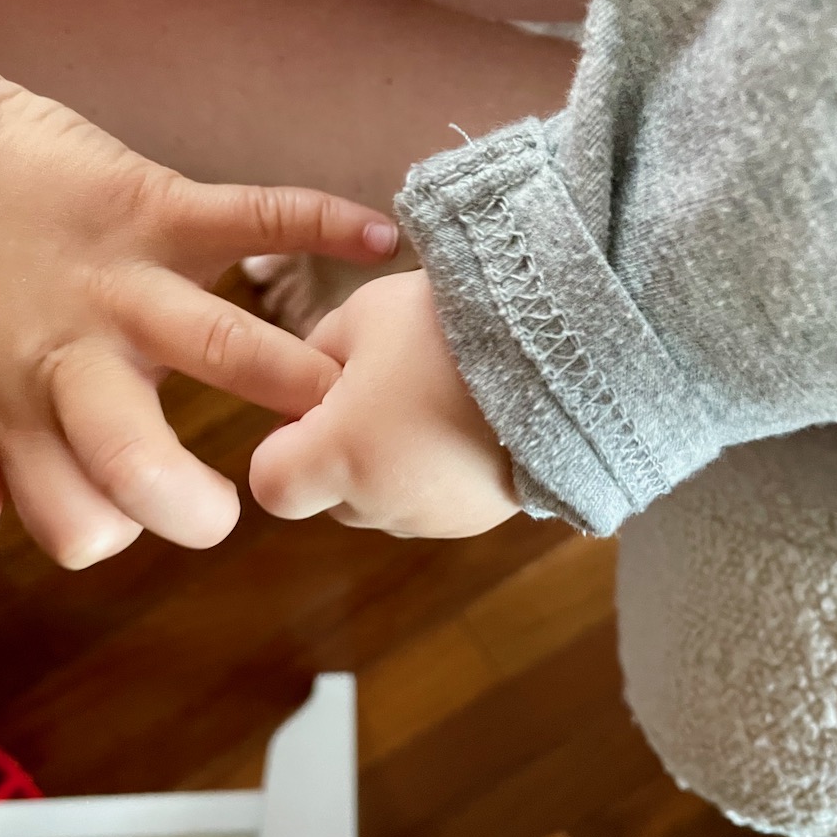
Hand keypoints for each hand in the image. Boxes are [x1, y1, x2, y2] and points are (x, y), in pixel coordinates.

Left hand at [0, 61, 398, 575]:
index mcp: (21, 418)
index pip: (85, 524)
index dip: (111, 533)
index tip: (135, 507)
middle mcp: (76, 363)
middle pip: (140, 466)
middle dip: (199, 505)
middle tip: (248, 486)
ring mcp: (124, 284)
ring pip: (222, 346)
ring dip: (293, 379)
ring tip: (340, 399)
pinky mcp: (154, 209)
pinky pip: (251, 213)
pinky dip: (320, 218)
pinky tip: (379, 240)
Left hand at [249, 270, 519, 537]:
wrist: (564, 352)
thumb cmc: (447, 326)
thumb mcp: (364, 314)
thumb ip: (317, 352)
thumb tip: (309, 378)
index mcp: (338, 457)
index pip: (271, 485)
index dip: (282, 447)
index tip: (316, 405)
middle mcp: (379, 504)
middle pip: (327, 499)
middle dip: (338, 456)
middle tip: (379, 394)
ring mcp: (432, 520)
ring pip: (380, 505)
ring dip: (386, 468)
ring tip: (429, 405)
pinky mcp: (479, 521)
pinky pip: (431, 506)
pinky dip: (433, 476)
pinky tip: (462, 426)